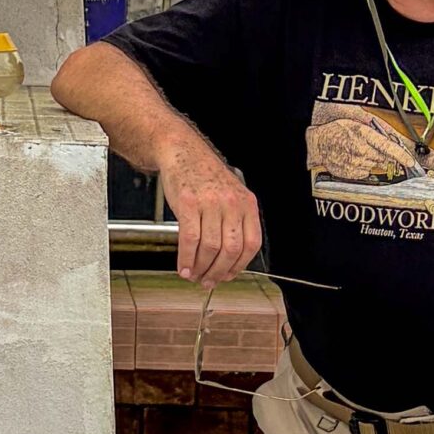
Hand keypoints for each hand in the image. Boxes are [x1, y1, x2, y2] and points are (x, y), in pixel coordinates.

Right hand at [160, 139, 262, 285]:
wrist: (182, 152)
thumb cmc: (204, 176)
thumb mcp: (230, 195)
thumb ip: (233, 223)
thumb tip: (227, 261)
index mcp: (247, 203)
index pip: (251, 244)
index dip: (239, 266)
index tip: (227, 276)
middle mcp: (232, 203)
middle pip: (231, 250)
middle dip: (219, 272)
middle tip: (208, 281)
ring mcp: (210, 203)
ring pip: (210, 248)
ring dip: (201, 268)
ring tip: (193, 275)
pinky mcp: (188, 203)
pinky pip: (190, 239)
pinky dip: (186, 258)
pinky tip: (183, 266)